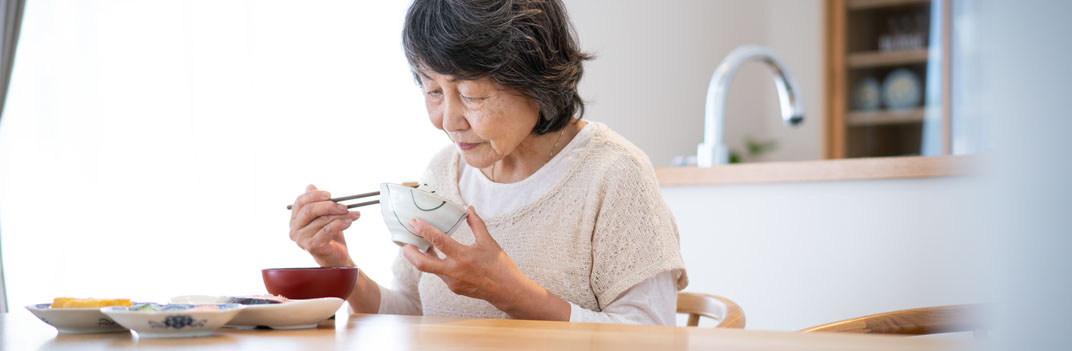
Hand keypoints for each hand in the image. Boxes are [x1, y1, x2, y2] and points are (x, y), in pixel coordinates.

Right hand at [289, 184, 360, 266]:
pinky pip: (327, 230)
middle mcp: (294, 230)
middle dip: (329, 206)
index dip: (315, 195)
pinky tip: (349, 222)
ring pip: (322, 220)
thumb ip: (318, 202)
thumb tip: (310, 186)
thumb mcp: (325, 216)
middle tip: (344, 206)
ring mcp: (301, 239)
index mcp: (295, 220)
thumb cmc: (330, 235)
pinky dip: (340, 224)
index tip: (330, 195)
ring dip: (340, 216)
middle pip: (309, 210)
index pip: (300, 202)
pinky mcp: (312, 247)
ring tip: (352, 215)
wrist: (337, 256)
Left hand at [402, 206, 568, 319]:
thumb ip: (476, 224)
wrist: (507, 291)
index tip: (413, 221)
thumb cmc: (499, 266)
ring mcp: (452, 282)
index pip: (438, 240)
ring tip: (418, 246)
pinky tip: (436, 256)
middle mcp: (455, 271)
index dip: (423, 229)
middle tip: (405, 243)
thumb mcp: (489, 242)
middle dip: (410, 253)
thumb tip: (468, 209)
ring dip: (422, 258)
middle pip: (423, 264)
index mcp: (464, 256)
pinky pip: (440, 275)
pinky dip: (435, 264)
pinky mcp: (453, 288)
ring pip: (430, 269)